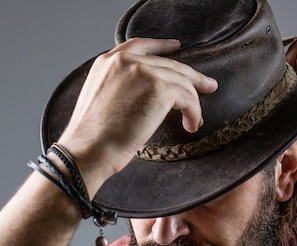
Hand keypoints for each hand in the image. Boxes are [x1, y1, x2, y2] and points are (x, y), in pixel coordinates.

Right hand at [57, 38, 217, 195]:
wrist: (88, 149)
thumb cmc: (91, 137)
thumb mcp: (100, 100)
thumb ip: (119, 87)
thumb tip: (146, 97)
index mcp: (108, 62)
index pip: (140, 45)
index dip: (162, 46)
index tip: (176, 47)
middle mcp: (126, 61)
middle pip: (169, 64)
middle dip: (191, 77)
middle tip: (208, 86)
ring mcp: (144, 72)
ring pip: (182, 81)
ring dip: (192, 103)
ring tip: (194, 120)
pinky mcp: (160, 88)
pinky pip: (188, 98)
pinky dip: (194, 113)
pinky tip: (191, 126)